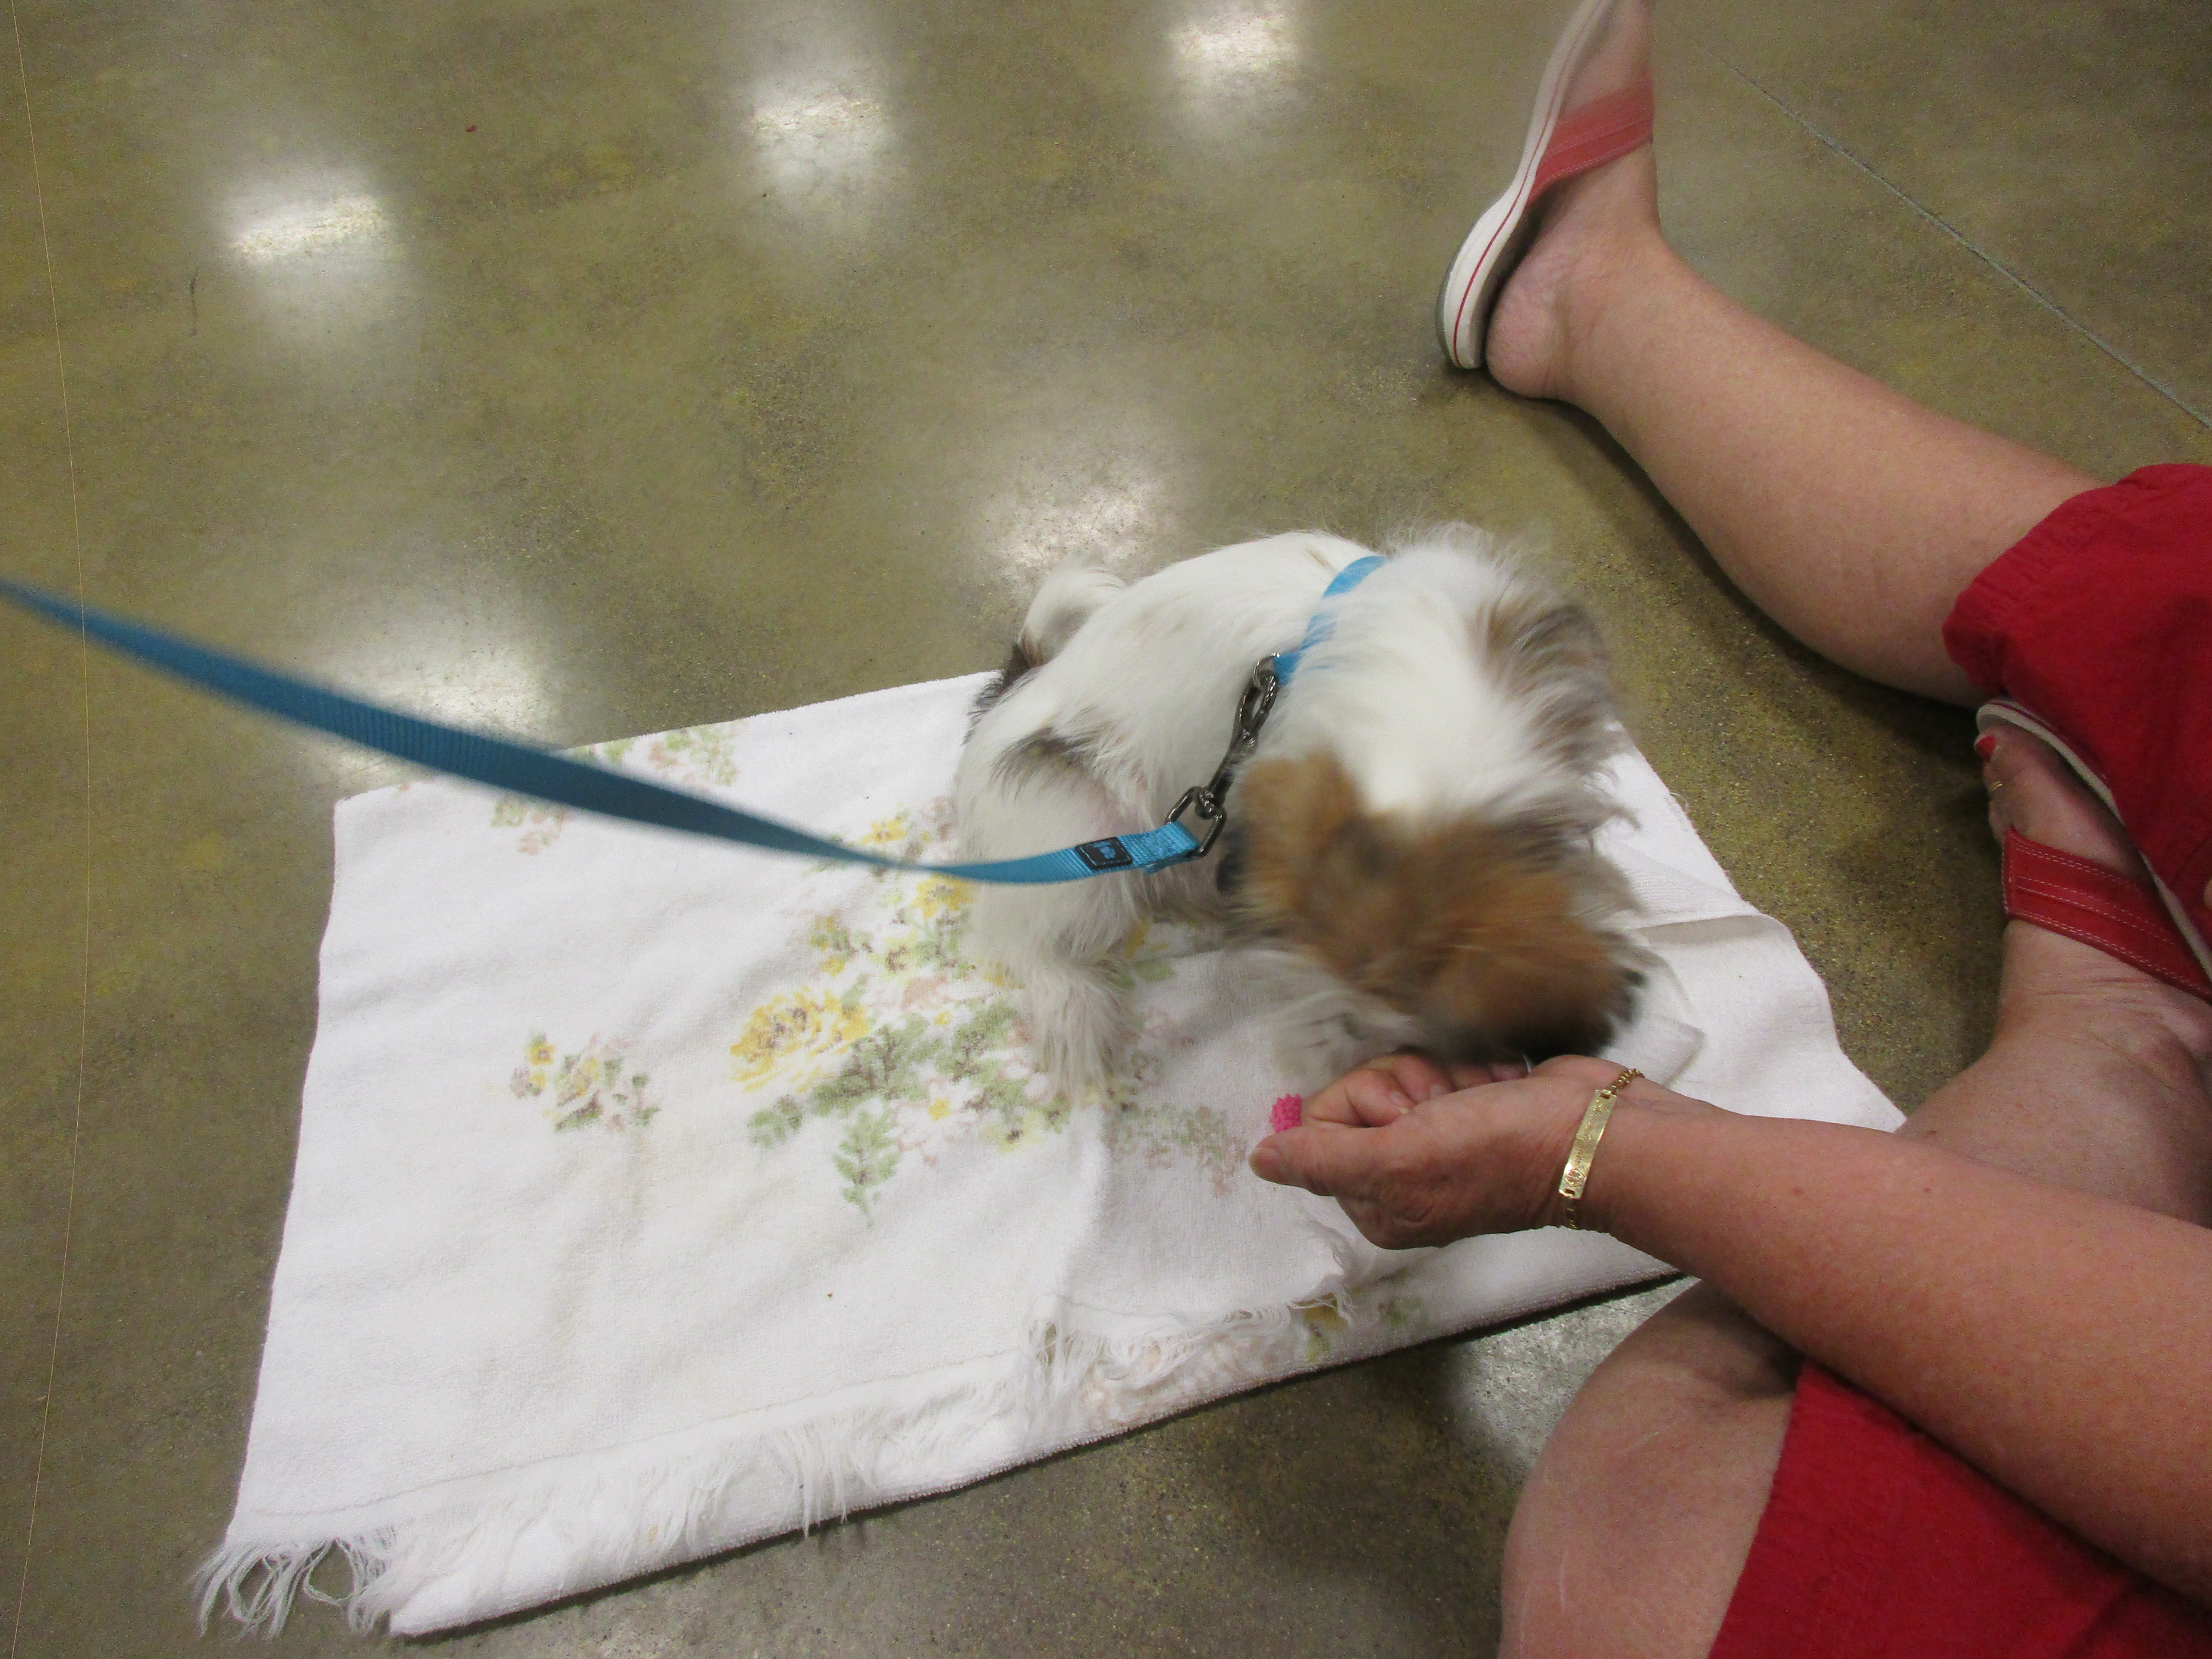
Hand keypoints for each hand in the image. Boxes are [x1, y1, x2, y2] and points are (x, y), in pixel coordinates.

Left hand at [1248, 1055, 1680, 1247]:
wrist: (1596, 1132)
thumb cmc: (1501, 1150)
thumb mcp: (1401, 1160)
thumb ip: (1325, 1158)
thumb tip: (1260, 1162)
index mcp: (1378, 1201)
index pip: (1324, 1121)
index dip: (1365, 1103)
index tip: (1409, 1118)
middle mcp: (1402, 1173)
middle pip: (1363, 1092)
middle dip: (1409, 1086)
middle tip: (1449, 1109)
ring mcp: (1439, 1136)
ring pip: (1406, 1071)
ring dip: (1446, 1074)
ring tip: (1481, 1096)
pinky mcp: (1472, 1102)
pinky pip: (1446, 1063)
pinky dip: (1473, 1068)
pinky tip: (1498, 1083)